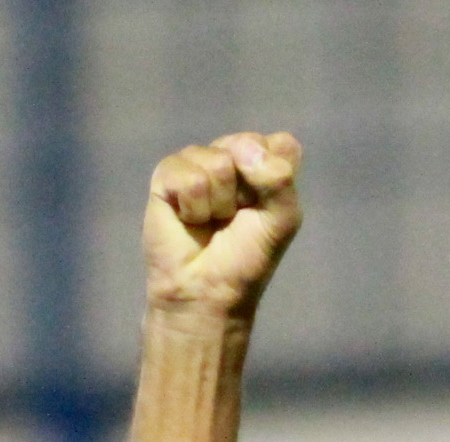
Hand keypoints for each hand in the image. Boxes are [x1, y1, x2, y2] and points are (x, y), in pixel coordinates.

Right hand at [144, 132, 303, 322]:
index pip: (281, 144)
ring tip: (210, 222)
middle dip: (246, 189)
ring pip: (217, 160)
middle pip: (247, 143)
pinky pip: (187, 174)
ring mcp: (198, 162)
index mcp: (264, 165)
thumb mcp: (283, 219)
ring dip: (219, 203)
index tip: (264, 208)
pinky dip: (193, 206)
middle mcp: (231, 157)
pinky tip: (188, 220)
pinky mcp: (167, 174)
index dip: (275, 176)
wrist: (206, 290)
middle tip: (234, 217)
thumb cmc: (245, 259)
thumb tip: (243, 150)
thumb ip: (280, 178)